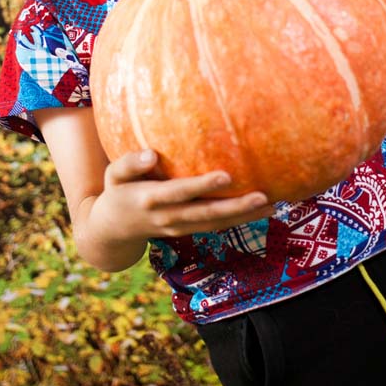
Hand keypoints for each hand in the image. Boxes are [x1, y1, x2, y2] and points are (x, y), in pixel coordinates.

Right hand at [93, 149, 275, 241]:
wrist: (113, 231)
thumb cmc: (116, 192)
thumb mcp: (113, 175)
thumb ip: (129, 163)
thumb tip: (151, 154)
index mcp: (150, 199)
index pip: (180, 193)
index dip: (202, 186)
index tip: (226, 176)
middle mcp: (168, 217)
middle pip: (206, 215)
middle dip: (235, 208)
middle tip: (264, 197)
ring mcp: (180, 228)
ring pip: (216, 224)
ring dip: (244, 217)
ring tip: (272, 204)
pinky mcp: (188, 231)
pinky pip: (216, 227)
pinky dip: (239, 220)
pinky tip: (262, 209)